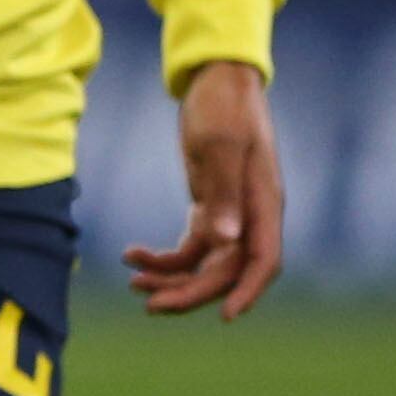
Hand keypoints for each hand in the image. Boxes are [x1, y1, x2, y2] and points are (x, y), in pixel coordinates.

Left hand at [123, 59, 284, 318]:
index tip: (226, 317)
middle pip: (226, 270)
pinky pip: (189, 246)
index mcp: (263, 202)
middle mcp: (251, 214)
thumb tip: (225, 241)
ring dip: (172, 279)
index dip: (248, 291)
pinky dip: (163, 256)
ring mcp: (231, 213)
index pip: (264, 261)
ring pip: (205, 264)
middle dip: (190, 292)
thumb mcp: (219, 145)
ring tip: (133, 284)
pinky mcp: (209, 207)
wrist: (214, 78)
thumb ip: (225, 193)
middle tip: (149, 305)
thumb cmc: (223, 105)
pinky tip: (131, 253)